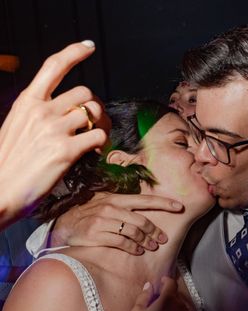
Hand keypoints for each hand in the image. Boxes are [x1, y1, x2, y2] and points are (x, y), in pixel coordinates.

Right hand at [0, 41, 109, 229]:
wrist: (0, 191)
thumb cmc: (9, 163)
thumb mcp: (17, 127)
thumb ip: (38, 114)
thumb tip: (64, 111)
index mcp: (27, 102)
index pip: (52, 67)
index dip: (73, 53)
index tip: (88, 46)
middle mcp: (40, 111)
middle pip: (84, 93)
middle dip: (95, 108)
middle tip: (96, 125)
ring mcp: (53, 129)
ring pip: (93, 113)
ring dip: (102, 125)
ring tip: (95, 140)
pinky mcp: (65, 150)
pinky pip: (98, 136)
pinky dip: (102, 144)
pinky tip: (93, 153)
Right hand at [52, 192, 183, 254]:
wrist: (64, 224)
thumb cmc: (90, 214)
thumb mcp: (106, 204)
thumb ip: (125, 205)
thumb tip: (149, 208)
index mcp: (116, 198)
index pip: (145, 199)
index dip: (164, 203)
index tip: (179, 207)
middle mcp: (110, 208)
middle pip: (142, 220)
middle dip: (155, 231)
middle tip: (162, 239)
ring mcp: (103, 221)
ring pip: (133, 232)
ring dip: (146, 241)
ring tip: (151, 246)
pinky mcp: (96, 234)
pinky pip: (121, 242)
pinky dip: (133, 248)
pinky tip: (138, 251)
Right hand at [130, 277, 196, 310]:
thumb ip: (144, 295)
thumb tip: (150, 285)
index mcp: (168, 299)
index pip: (171, 284)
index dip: (167, 280)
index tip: (163, 281)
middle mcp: (181, 307)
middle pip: (179, 296)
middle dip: (171, 294)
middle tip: (163, 298)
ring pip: (187, 307)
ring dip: (181, 305)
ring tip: (172, 309)